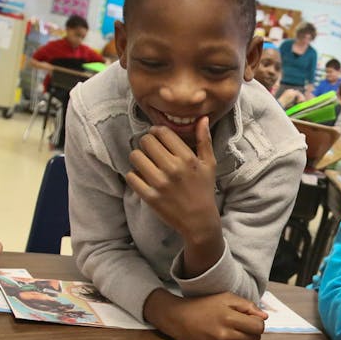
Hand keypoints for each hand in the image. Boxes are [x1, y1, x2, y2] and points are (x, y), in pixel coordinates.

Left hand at [124, 121, 222, 269]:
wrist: (199, 220)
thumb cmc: (204, 190)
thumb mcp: (209, 164)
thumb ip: (204, 140)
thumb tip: (202, 119)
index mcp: (187, 158)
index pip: (162, 132)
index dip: (157, 132)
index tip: (157, 137)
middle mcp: (173, 168)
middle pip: (146, 141)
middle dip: (146, 143)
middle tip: (150, 150)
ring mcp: (160, 183)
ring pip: (135, 156)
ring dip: (138, 157)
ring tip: (145, 162)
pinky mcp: (150, 197)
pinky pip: (131, 177)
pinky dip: (134, 175)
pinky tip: (142, 177)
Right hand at [145, 290, 265, 339]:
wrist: (179, 319)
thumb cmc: (204, 305)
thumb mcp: (226, 297)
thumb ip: (248, 306)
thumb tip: (264, 317)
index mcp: (229, 319)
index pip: (258, 327)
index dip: (257, 321)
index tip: (249, 317)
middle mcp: (226, 336)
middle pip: (255, 339)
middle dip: (252, 330)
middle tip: (240, 322)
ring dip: (243, 338)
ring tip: (229, 328)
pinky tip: (222, 336)